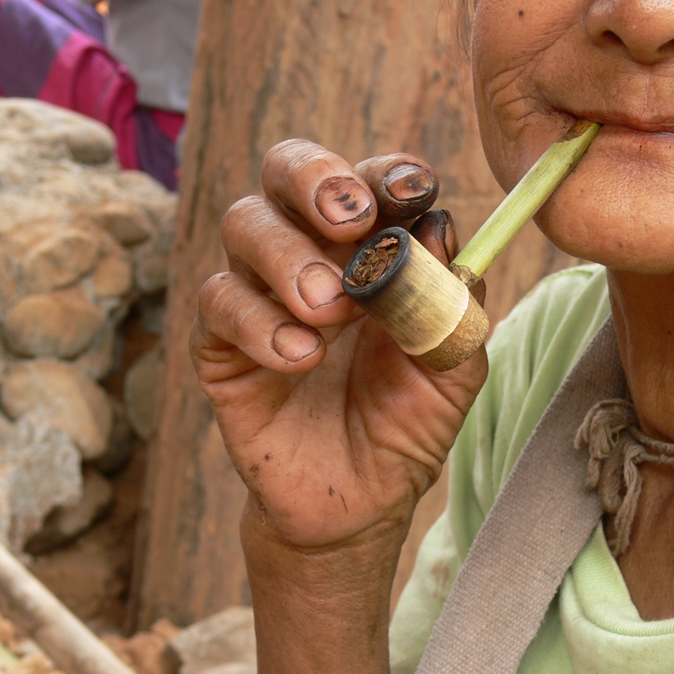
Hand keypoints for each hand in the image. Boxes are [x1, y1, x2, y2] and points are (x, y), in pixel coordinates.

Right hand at [190, 140, 488, 554]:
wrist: (359, 503)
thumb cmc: (407, 426)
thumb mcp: (451, 369)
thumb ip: (454, 304)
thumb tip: (440, 227)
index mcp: (373, 251)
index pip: (371, 183)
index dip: (388, 175)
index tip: (413, 192)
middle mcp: (314, 257)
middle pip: (288, 170)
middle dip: (317, 179)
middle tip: (349, 221)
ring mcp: (263, 294)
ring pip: (246, 223)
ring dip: (289, 256)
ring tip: (329, 311)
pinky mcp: (221, 343)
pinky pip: (219, 302)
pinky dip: (258, 322)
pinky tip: (298, 360)